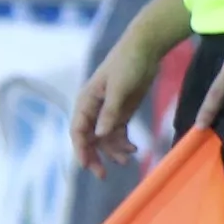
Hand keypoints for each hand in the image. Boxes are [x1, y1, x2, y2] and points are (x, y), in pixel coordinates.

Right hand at [68, 44, 161, 175]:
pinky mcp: (122, 110)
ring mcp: (108, 110)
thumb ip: (111, 111)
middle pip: (89, 138)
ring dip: (113, 150)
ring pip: (105, 138)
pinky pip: (118, 131)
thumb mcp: (120, 88)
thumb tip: (100, 134)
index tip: (86, 166)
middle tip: (102, 175)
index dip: (81, 149)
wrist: (145, 48)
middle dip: (94, 156)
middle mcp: (93, 108)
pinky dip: (123, 142)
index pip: (78, 130)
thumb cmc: (129, 64)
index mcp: (86, 101)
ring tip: (128, 160)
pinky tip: (134, 149)